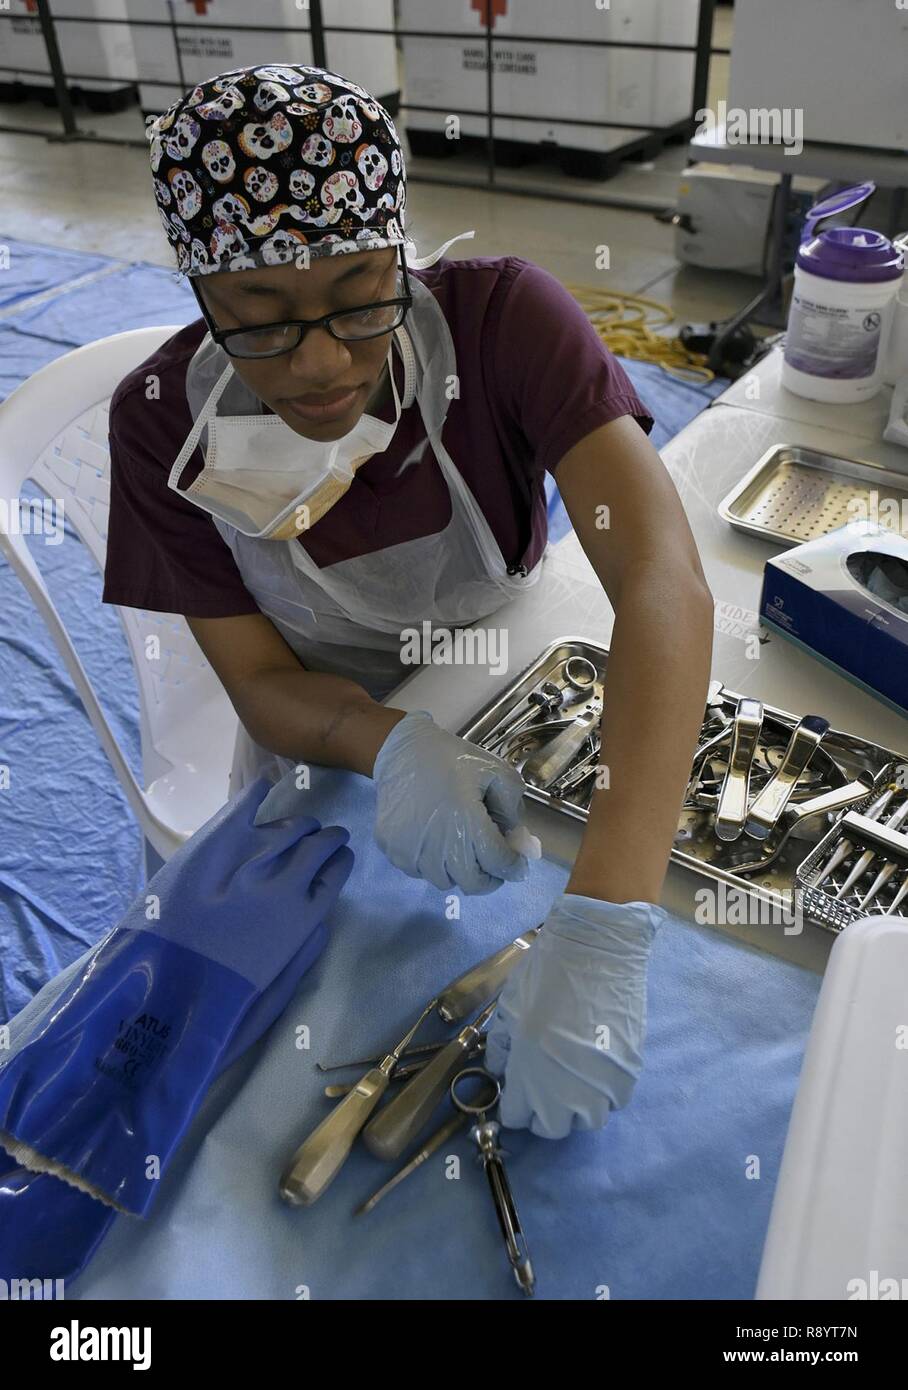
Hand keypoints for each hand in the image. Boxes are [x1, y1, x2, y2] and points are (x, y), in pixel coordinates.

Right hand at [372, 710, 530, 893]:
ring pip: (444, 880)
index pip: (498, 863)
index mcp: (468, 823)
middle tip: (491, 865)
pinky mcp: (393, 850)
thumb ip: (511, 804)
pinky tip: (434, 843)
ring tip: (460, 850)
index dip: (513, 868)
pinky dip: (431, 865)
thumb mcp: (494, 770)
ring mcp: (412, 850)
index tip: (517, 865)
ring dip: (458, 871)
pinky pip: (418, 872)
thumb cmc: (450, 760)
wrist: (402, 751)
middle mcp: (440, 844)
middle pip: (473, 884)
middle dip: (489, 878)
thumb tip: (514, 836)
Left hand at [484, 893, 664, 1137]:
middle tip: (543, 1089)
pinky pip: (614, 1100)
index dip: (514, 1105)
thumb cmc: (547, 974)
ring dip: (576, 1109)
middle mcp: (564, 1091)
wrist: (599, 951)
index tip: (517, 1091)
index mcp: (528, 1073)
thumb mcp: (509, 1007)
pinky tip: (597, 1067)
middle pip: (551, 1128)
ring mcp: (600, 1085)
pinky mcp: (628, 1074)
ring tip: (572, 1081)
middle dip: (542, 1114)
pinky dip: (604, 1092)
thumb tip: (500, 1070)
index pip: (516, 1117)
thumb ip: (500, 1047)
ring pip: (587, 1120)